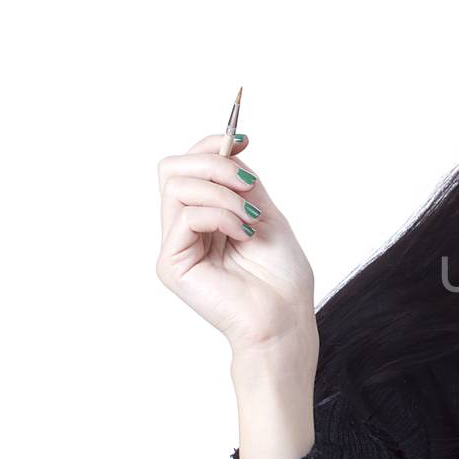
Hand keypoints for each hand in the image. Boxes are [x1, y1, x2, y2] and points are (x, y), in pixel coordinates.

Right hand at [154, 132, 317, 353]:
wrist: (286, 318)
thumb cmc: (282, 277)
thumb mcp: (266, 213)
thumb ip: (242, 182)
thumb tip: (228, 146)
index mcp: (204, 216)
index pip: (187, 165)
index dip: (210, 145)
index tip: (243, 140)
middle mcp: (184, 228)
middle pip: (172, 168)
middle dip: (213, 164)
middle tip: (248, 185)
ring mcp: (175, 245)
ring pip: (177, 186)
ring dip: (222, 193)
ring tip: (251, 219)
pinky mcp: (171, 263)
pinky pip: (186, 215)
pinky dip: (221, 215)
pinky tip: (243, 233)